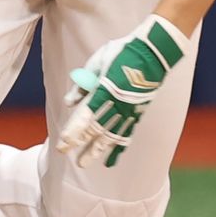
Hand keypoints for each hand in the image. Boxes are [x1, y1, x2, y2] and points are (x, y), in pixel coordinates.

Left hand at [55, 15, 193, 168]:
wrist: (153, 52)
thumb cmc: (122, 52)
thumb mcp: (97, 62)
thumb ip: (82, 85)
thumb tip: (69, 103)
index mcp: (105, 90)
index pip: (85, 116)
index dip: (73, 132)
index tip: (63, 144)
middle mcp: (117, 104)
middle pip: (96, 129)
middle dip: (80, 144)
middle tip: (67, 156)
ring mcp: (129, 110)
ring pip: (110, 136)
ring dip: (96, 151)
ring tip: (84, 163)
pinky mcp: (138, 113)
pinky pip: (126, 134)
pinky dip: (118, 148)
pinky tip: (111, 160)